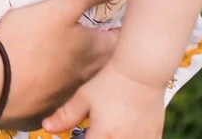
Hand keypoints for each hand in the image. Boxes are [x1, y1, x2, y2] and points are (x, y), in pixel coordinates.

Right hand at [0, 0, 126, 128]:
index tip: (116, 20)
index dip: (121, 28)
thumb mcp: (60, 8)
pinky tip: (41, 76)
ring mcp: (67, 98)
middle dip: (103, 49)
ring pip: (82, 81)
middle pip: (105, 64)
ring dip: (79, 68)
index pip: (122, 40)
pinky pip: (58, 96)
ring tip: (65, 53)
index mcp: (94, 53)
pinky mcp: (46, 109)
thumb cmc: (26, 40)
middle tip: (94, 34)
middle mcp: (87, 79)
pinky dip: (55, 84)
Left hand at [43, 63, 164, 138]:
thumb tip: (46, 127)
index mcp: (103, 136)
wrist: (142, 70)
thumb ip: (65, 115)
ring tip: (108, 131)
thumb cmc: (111, 81)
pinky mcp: (154, 136)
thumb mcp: (84, 97)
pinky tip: (127, 131)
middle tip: (93, 132)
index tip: (78, 136)